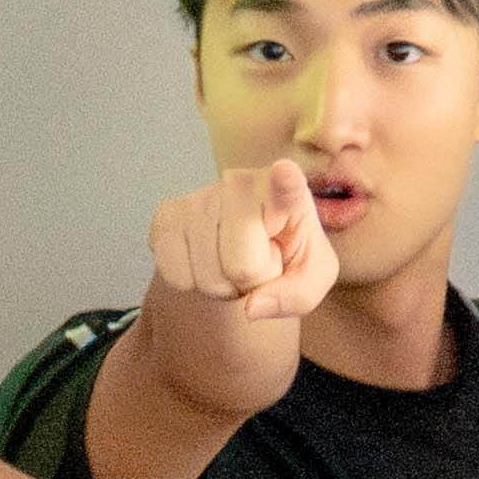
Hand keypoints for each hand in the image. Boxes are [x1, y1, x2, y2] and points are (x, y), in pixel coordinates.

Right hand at [148, 156, 338, 335]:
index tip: (283, 171)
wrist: (241, 249)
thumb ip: (298, 296)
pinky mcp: (167, 216)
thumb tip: (251, 307)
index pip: (288, 189)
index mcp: (288, 196)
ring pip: (208, 277)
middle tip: (256, 264)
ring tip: (232, 262)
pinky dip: (191, 284)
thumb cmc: (285, 256)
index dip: (285, 182)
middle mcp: (241, 185)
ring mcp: (200, 197)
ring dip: (221, 286)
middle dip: (250, 282)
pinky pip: (176, 276)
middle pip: (243, 267)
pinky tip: (205, 261)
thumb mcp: (311, 279)